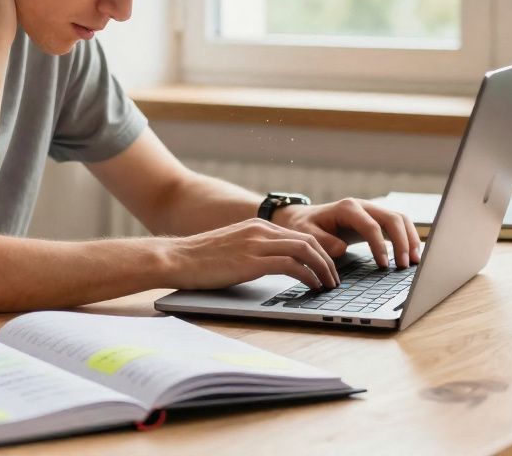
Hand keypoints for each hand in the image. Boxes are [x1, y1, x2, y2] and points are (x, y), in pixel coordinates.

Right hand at [161, 218, 339, 290]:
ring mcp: (256, 244)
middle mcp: (260, 230)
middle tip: (335, 278)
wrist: (176, 258)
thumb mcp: (232, 248)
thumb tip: (271, 266)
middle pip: (309, 240)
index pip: (299, 234)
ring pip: (305, 250)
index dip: (319, 251)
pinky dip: (308, 276)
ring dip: (323, 268)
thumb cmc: (199, 259)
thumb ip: (253, 251)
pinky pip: (291, 265)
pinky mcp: (252, 261)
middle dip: (327, 260)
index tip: (327, 267)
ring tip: (329, 285)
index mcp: (257, 225)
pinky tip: (313, 286)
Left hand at [272, 198, 422, 268]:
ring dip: (410, 239)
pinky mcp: (376, 220)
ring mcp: (372, 211)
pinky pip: (398, 225)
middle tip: (406, 265)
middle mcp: (363, 206)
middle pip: (392, 218)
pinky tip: (411, 255)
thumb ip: (322, 241)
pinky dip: (407, 238)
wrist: (305, 218)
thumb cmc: (305, 226)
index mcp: (347, 208)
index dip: (380, 245)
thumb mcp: (306, 233)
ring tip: (415, 262)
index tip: (384, 265)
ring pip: (400, 219)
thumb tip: (340, 249)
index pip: (371, 226)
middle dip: (402, 241)